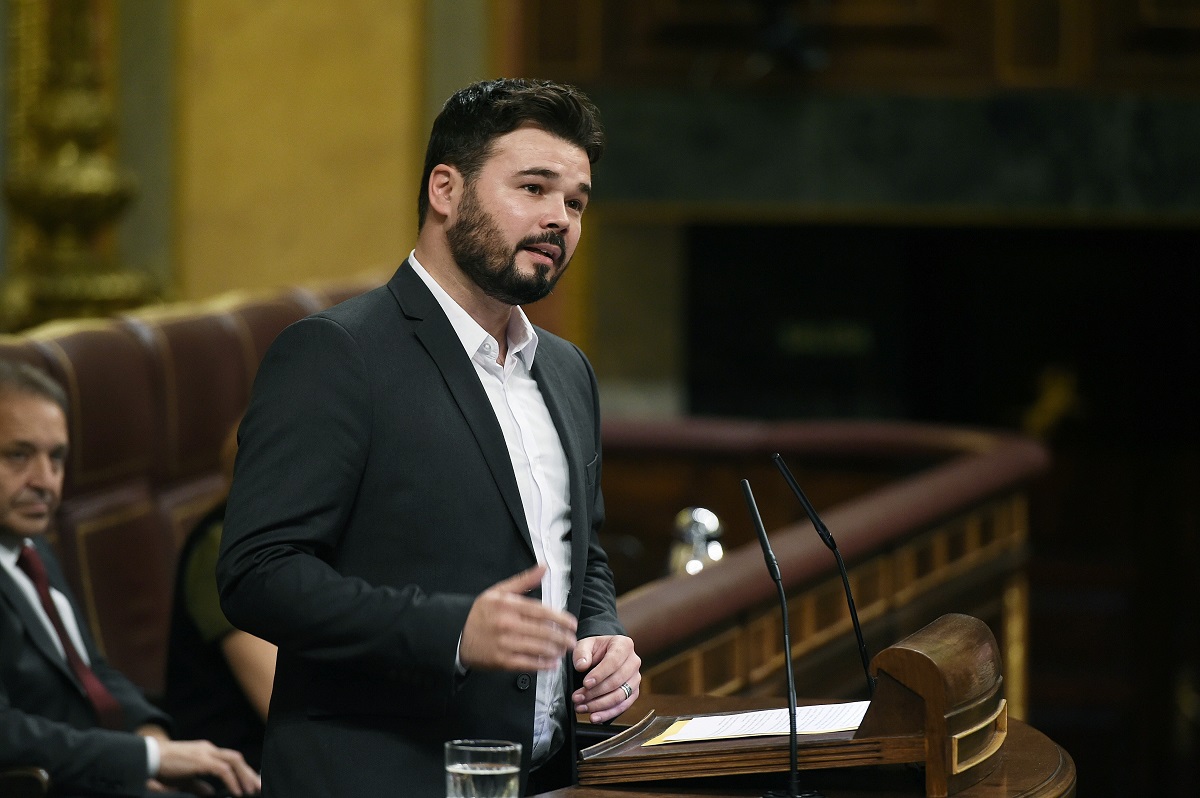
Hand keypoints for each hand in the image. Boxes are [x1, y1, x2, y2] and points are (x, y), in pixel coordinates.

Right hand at [155, 739, 260, 795]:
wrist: (150, 757)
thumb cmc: (165, 768)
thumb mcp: (185, 778)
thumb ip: (199, 785)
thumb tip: (210, 793)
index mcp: (207, 752)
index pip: (231, 759)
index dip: (243, 771)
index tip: (252, 783)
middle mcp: (209, 749)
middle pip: (236, 758)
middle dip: (249, 773)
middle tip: (259, 787)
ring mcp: (206, 753)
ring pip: (234, 761)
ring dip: (245, 776)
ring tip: (251, 790)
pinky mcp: (201, 760)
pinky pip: (223, 770)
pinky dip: (232, 780)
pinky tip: (237, 791)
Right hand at [460, 565, 577, 670]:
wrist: (456, 635)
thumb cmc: (480, 614)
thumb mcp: (499, 591)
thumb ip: (524, 581)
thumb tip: (543, 568)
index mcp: (509, 605)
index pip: (542, 611)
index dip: (560, 618)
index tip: (571, 624)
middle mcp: (507, 624)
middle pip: (543, 631)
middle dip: (562, 638)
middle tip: (571, 641)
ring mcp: (504, 644)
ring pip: (538, 648)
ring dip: (555, 651)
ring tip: (563, 651)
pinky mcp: (501, 661)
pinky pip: (527, 664)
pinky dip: (542, 665)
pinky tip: (551, 663)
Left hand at [571, 634, 640, 723]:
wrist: (604, 655)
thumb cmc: (595, 649)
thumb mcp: (585, 644)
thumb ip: (581, 652)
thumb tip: (581, 666)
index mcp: (624, 645)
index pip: (614, 661)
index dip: (600, 674)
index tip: (585, 683)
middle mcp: (634, 662)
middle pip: (617, 681)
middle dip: (595, 692)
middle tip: (577, 698)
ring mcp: (635, 678)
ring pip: (620, 696)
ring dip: (599, 705)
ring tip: (582, 707)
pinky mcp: (633, 693)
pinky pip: (623, 706)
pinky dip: (608, 713)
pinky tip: (594, 716)